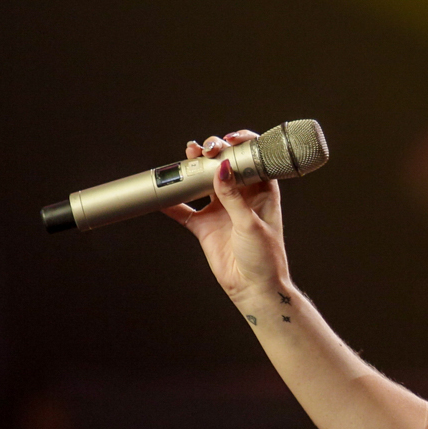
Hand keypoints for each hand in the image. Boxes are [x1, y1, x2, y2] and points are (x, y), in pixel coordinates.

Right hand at [164, 131, 289, 306]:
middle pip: (223, 165)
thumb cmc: (266, 258)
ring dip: (192, 170)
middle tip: (204, 150)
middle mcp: (240, 196)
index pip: (251, 159)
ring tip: (186, 158)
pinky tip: (161, 194)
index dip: (241, 145)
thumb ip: (234, 196)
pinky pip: (183, 210)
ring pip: (202, 182)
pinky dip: (171, 203)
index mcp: (261, 191)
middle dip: (212, 152)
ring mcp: (221, 209)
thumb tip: (222, 169)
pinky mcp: (204, 225)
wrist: (254, 288)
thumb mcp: (251, 223)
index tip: (228, 140)